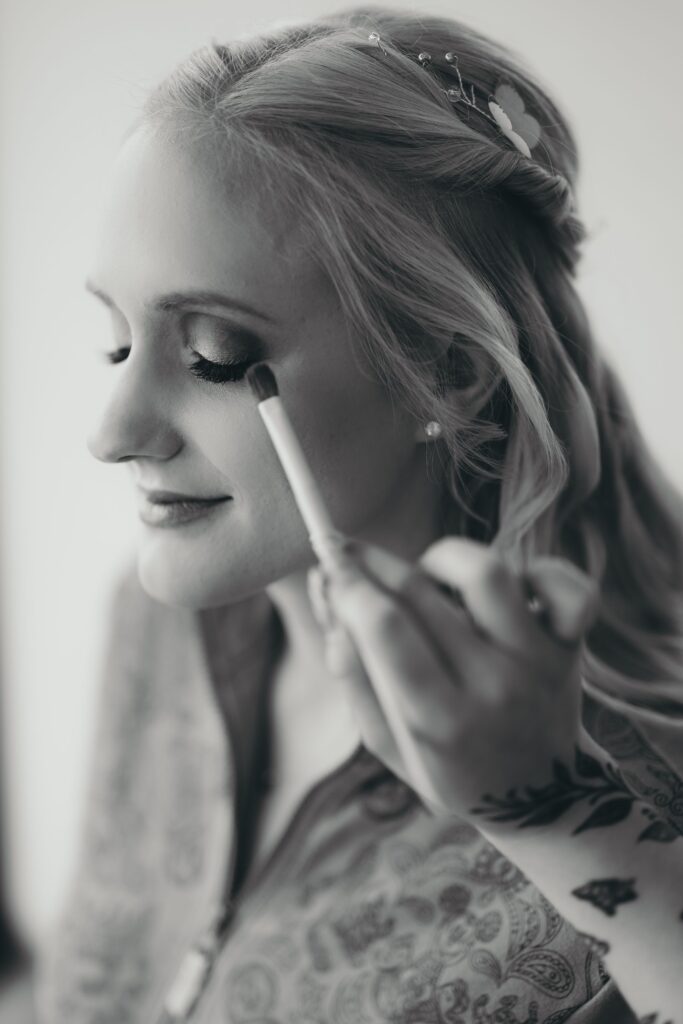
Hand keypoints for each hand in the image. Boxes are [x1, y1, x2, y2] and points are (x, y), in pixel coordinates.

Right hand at [307, 536, 599, 821]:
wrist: (541, 799)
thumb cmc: (451, 765)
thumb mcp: (389, 742)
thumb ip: (355, 678)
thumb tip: (331, 607)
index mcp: (439, 721)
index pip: (385, 628)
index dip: (347, 584)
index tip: (326, 564)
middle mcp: (492, 686)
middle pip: (420, 593)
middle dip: (371, 563)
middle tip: (349, 552)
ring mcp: (536, 662)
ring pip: (488, 571)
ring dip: (443, 558)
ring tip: (427, 575)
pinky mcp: (570, 646)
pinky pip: (569, 590)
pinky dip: (542, 573)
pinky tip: (510, 585)